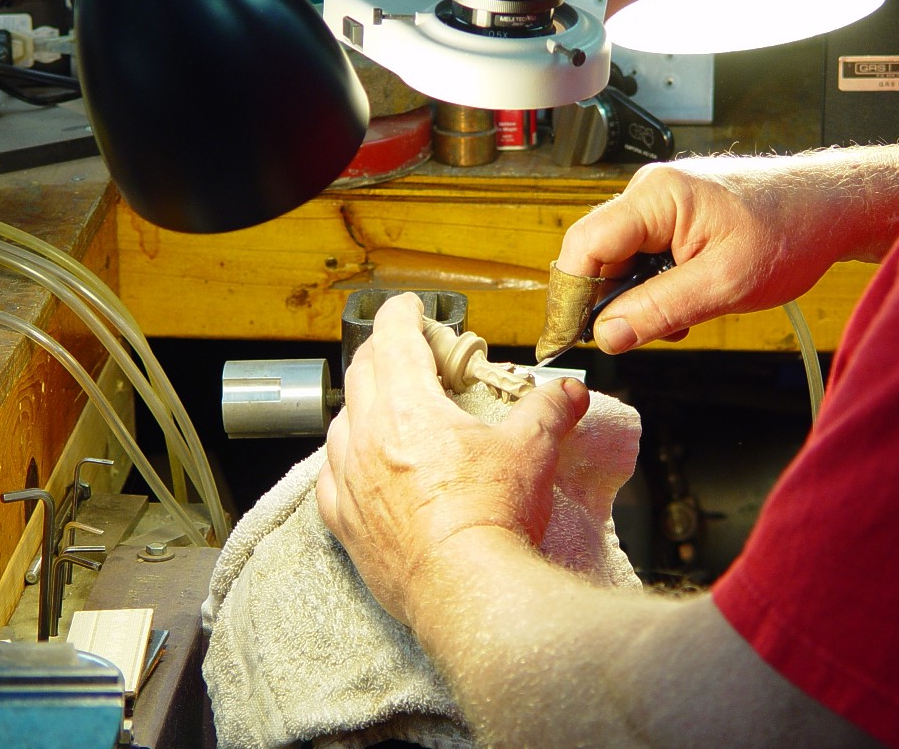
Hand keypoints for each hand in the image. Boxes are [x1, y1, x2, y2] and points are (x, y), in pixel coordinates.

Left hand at [316, 293, 589, 622]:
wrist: (467, 591)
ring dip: (363, 404)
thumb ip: (549, 410)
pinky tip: (360, 464)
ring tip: (388, 408)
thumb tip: (567, 390)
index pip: (392, 338)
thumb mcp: (532, 451)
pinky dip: (345, 458)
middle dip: (385, 353)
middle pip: (363, 372)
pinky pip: (331, 475)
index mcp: (407, 409)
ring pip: (341, 422)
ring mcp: (349, 481)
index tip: (411, 308)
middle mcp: (366, 438)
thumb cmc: (492, 520)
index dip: (403, 314)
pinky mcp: (344, 522)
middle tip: (411, 354)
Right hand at [555, 160, 838, 352]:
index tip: (570, 337)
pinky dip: (653, 289)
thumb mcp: (725, 284)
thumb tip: (607, 336)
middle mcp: (650, 194)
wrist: (833, 208)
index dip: (572, 295)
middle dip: (607, 301)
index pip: (585, 245)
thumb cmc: (792, 230)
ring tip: (675, 319)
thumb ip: (660, 310)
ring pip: (619, 261)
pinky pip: (643, 258)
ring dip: (635, 299)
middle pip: (596, 254)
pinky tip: (683, 303)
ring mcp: (661, 206)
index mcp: (656, 196)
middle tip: (629, 337)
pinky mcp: (674, 219)